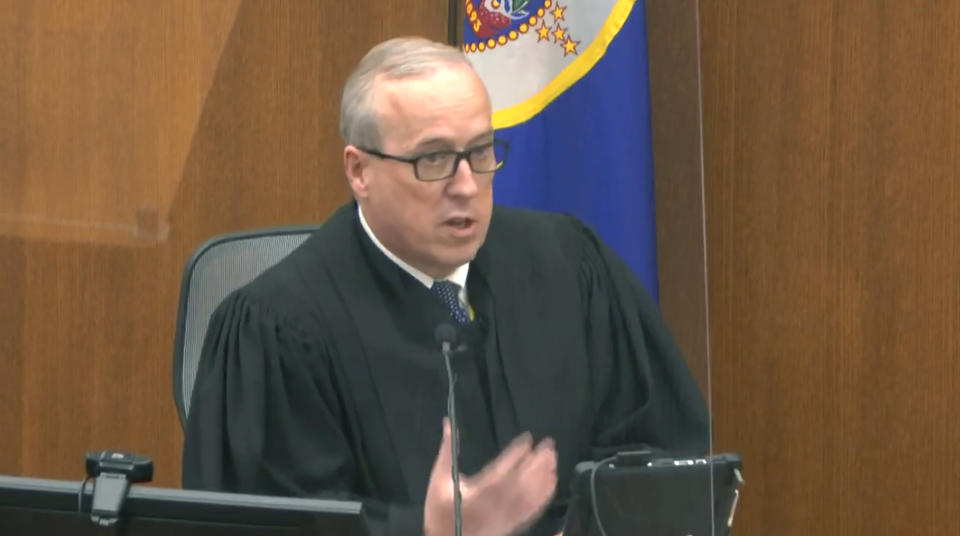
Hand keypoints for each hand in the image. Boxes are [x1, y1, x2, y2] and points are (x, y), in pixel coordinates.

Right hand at [424, 419, 557, 535]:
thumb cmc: (439, 510)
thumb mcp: (438, 479)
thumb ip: (447, 450)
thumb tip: (448, 422)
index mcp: (475, 493)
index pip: (500, 470)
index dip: (515, 453)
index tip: (528, 437)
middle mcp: (493, 505)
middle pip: (520, 482)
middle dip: (536, 462)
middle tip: (548, 444)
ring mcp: (504, 517)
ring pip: (528, 495)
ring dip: (542, 476)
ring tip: (553, 458)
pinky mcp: (511, 525)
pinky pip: (531, 511)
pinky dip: (543, 496)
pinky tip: (552, 482)